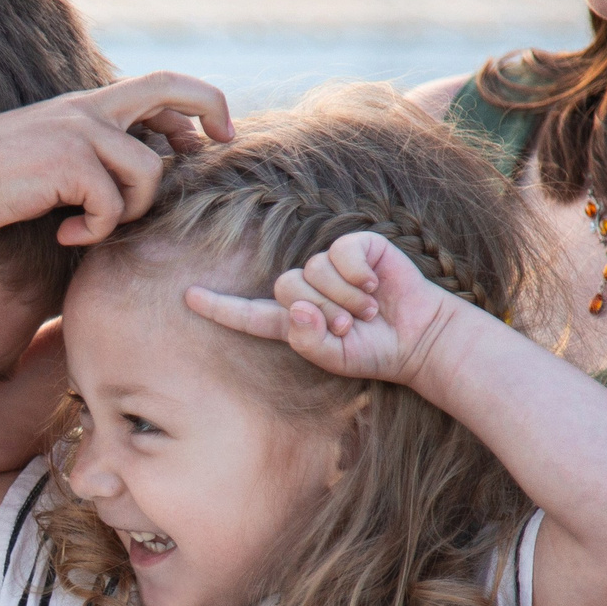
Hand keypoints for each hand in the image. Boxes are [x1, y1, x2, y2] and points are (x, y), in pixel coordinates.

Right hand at [0, 73, 232, 247]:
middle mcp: (88, 110)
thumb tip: (127, 175)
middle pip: (170, 89)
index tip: (209, 135)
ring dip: (132, 210)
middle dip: (210, 108)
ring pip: (148, 172)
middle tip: (223, 142)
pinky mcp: (70, 164)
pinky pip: (112, 207)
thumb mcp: (45, 153)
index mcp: (84, 106)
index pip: (156, 87)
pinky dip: (95, 230)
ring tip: (91, 225)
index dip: (193, 105)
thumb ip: (85, 155)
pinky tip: (65, 233)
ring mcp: (80, 133)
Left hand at [182, 230, 475, 386]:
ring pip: (313, 271)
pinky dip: (356, 274)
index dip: (219, 306)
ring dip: (342, 296)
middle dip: (320, 309)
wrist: (418, 337)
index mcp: (294, 319)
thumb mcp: (335, 358)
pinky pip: (339, 253)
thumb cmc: (375, 351)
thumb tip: (298, 308)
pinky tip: (374, 285)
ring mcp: (330, 266)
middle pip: (286, 286)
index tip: (188, 298)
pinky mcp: (355, 248)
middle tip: (349, 325)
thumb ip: (307, 340)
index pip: (249, 313)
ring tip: (367, 311)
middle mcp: (308, 288)